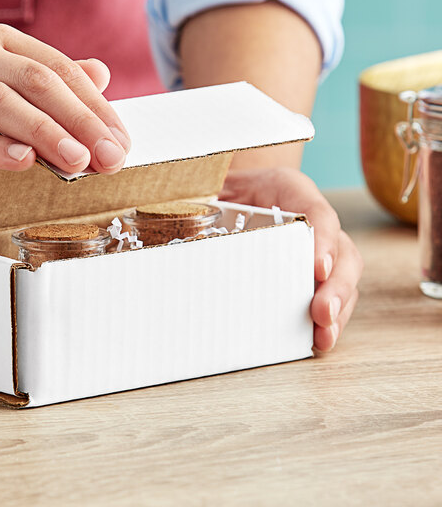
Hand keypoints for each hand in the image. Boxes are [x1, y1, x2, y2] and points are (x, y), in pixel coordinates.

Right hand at [0, 24, 129, 175]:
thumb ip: (46, 76)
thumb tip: (101, 74)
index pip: (58, 69)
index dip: (95, 106)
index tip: (121, 142)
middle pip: (36, 81)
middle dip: (80, 120)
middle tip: (111, 156)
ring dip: (44, 132)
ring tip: (78, 161)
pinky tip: (22, 161)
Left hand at [219, 167, 362, 351]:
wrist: (233, 193)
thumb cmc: (223, 191)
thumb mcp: (213, 186)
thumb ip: (204, 202)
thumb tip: (181, 221)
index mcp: (289, 189)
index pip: (317, 212)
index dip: (323, 240)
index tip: (318, 269)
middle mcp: (313, 219)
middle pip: (342, 250)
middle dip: (336, 285)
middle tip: (322, 313)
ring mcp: (319, 247)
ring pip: (344, 276)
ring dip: (338, 309)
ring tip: (325, 336)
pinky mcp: (313, 272)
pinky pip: (333, 294)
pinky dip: (331, 318)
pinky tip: (319, 340)